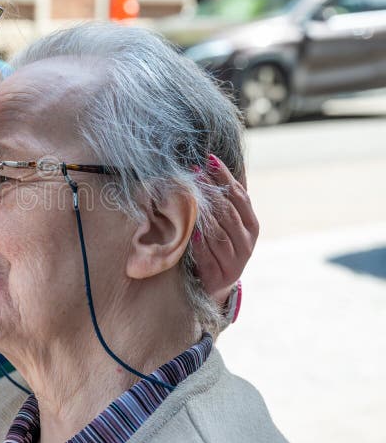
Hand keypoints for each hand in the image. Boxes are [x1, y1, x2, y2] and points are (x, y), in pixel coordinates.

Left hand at [192, 154, 258, 305]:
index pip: (240, 196)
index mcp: (252, 225)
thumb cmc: (220, 246)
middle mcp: (247, 241)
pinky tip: (192, 232)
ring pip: (220, 233)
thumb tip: (214, 165)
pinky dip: (201, 244)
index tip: (209, 159)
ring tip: (190, 194)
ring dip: (204, 213)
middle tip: (194, 172)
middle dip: (211, 190)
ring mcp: (236, 259)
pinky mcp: (221, 274)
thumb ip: (225, 201)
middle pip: (229, 211)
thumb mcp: (227, 224)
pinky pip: (208, 255)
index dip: (225, 176)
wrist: (218, 283)